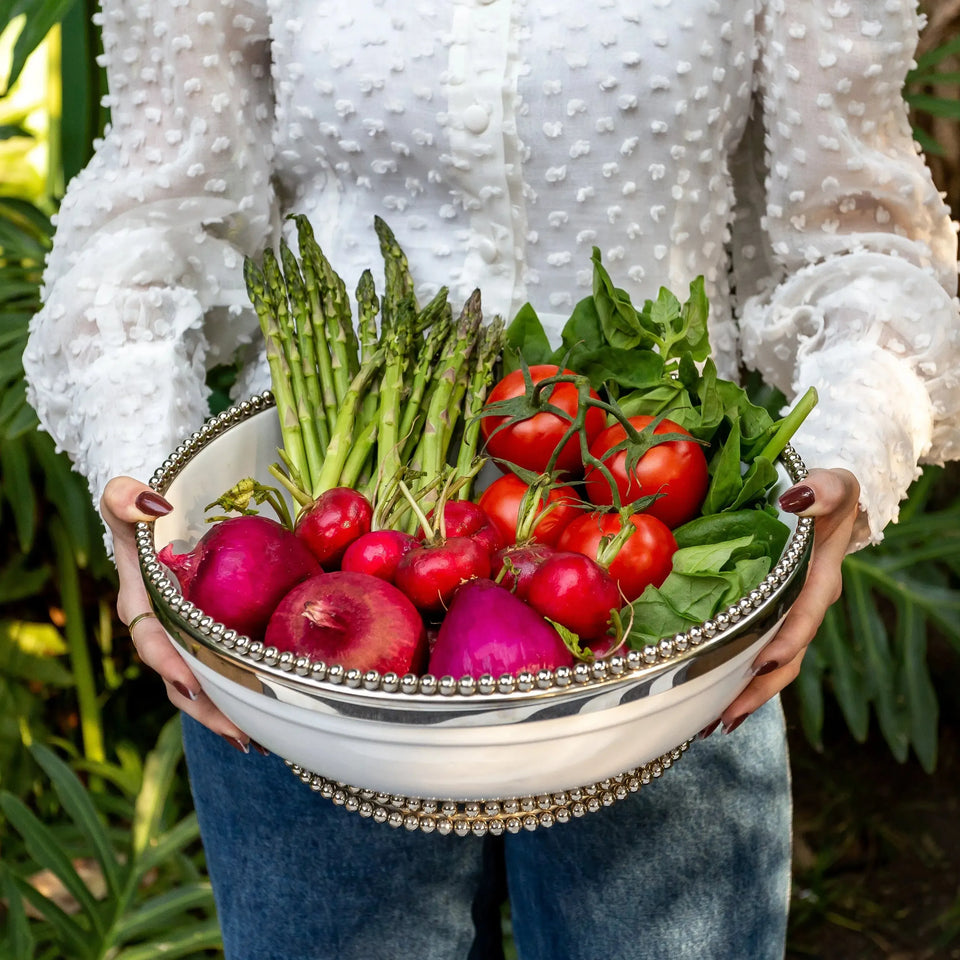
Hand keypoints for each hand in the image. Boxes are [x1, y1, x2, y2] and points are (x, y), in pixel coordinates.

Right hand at [101, 477, 253, 751]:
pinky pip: (224, 675)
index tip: (193, 682)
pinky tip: (271, 718)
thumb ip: (126, 498)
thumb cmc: (144, 514)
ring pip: (204, 688)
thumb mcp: (125, 499)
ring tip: (259, 739)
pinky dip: (243, 697)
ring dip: (228, 714)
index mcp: (140, 605)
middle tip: (241, 730)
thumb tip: (154, 504)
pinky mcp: (211, 641)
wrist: (164, 521)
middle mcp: (162, 632)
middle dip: (208, 708)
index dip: (169, 663)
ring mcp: (188, 641)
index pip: (151, 640)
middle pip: (181, 680)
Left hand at [708, 467, 861, 735]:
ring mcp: (785, 618)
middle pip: (785, 659)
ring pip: (769, 667)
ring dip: (744, 695)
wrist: (821, 504)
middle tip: (725, 717)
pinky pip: (753, 653)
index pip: (803, 619)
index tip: (760, 662)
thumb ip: (821, 490)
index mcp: (819, 582)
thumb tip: (795, 499)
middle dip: (758, 690)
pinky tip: (706, 697)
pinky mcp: (767, 619)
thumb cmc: (826, 495)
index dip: (785, 642)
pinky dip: (733, 677)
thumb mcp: (834, 485)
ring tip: (712, 723)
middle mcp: (804, 609)